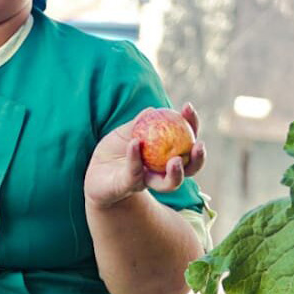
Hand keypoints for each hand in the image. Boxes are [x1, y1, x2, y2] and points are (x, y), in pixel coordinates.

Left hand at [84, 103, 205, 208]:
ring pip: (168, 183)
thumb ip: (139, 124)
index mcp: (166, 156)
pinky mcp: (127, 186)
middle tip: (198, 145)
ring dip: (176, 173)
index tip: (187, 107)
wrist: (94, 176)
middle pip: (188, 169)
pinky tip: (135, 143)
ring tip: (175, 160)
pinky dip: (135, 158)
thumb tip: (153, 110)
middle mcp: (161, 172)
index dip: (191, 124)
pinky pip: (134, 173)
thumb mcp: (125, 134)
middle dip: (198, 159)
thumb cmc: (114, 152)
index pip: (186, 140)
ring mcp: (146, 182)